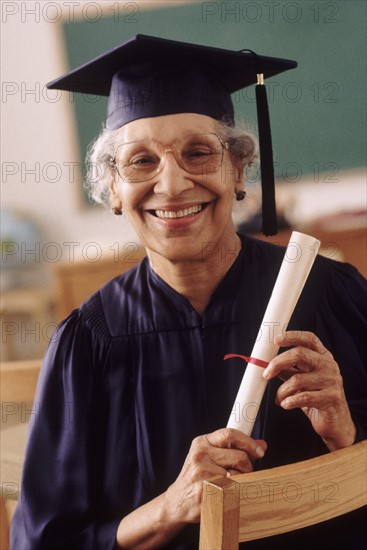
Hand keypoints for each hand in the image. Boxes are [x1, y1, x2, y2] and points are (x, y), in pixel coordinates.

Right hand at [162, 428, 266, 524]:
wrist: (178, 501)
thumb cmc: (197, 477)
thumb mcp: (210, 456)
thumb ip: (234, 449)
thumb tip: (261, 444)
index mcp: (202, 443)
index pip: (230, 434)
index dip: (248, 442)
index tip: (259, 451)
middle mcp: (200, 455)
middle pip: (239, 457)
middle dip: (247, 468)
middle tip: (244, 475)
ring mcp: (201, 473)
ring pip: (238, 475)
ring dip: (241, 483)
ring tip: (230, 486)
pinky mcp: (205, 491)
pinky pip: (232, 491)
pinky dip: (235, 495)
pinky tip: (226, 496)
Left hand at [263, 330, 355, 450]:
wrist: (334, 421)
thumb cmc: (315, 397)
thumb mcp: (301, 379)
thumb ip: (288, 369)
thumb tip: (265, 362)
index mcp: (323, 356)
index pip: (309, 338)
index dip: (292, 336)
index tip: (276, 339)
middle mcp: (329, 365)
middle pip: (300, 354)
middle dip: (278, 363)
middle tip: (266, 374)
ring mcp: (333, 380)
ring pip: (297, 379)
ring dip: (282, 391)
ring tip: (279, 398)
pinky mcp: (332, 397)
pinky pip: (303, 397)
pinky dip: (289, 401)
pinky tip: (286, 404)